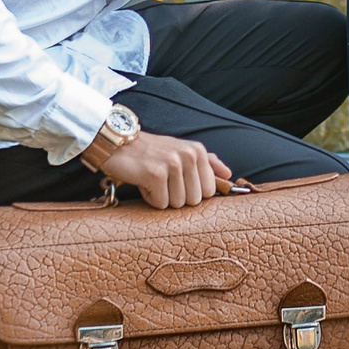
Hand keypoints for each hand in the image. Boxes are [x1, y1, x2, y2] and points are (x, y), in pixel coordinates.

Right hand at [90, 130, 232, 207]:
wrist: (119, 144)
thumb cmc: (151, 152)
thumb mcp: (182, 151)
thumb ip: (207, 162)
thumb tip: (229, 174)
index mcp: (198, 151)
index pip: (209, 192)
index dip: (191, 192)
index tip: (177, 180)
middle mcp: (188, 155)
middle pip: (194, 201)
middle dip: (176, 197)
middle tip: (163, 180)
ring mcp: (173, 164)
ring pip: (177, 204)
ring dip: (162, 197)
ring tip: (153, 179)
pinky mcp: (156, 174)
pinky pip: (160, 203)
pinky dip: (149, 198)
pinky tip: (144, 182)